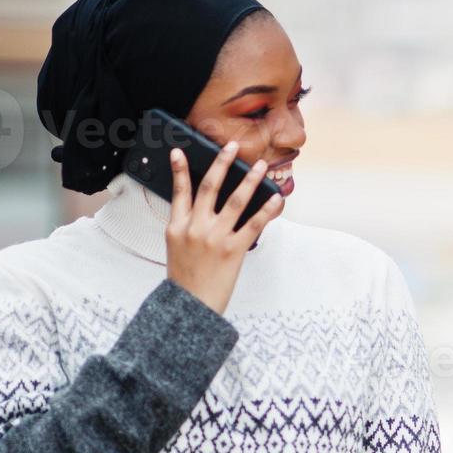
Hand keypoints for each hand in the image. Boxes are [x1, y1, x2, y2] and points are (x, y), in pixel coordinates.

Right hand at [164, 142, 283, 314]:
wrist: (191, 306)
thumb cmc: (186, 280)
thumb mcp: (176, 249)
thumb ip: (186, 227)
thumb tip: (201, 209)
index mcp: (177, 227)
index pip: (179, 192)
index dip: (179, 170)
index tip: (179, 152)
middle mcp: (195, 228)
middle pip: (209, 187)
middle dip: (222, 164)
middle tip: (232, 146)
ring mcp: (215, 238)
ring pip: (235, 200)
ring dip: (250, 180)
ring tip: (261, 166)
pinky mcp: (233, 250)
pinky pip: (254, 224)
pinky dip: (267, 209)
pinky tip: (276, 198)